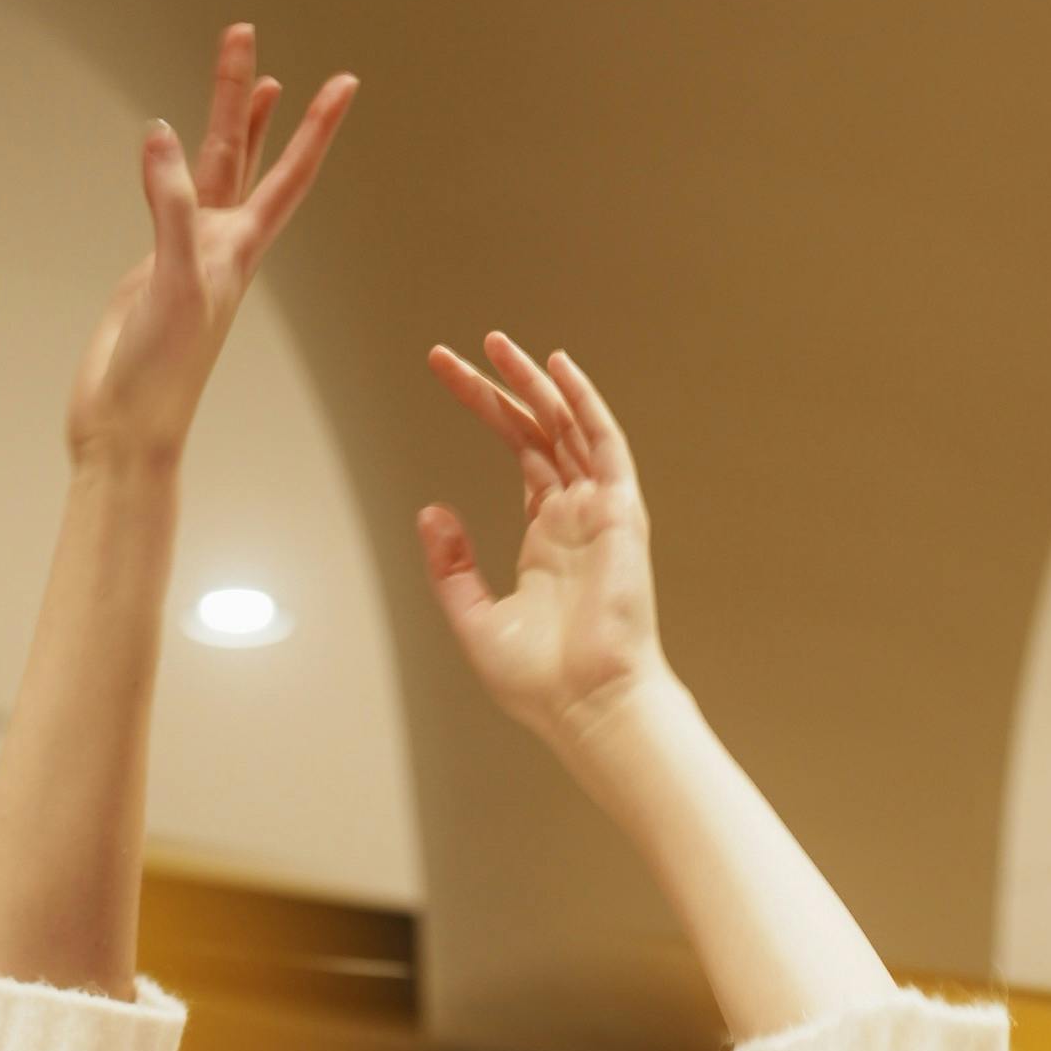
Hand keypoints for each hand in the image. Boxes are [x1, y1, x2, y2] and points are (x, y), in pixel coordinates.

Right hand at [67, 22, 354, 473]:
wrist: (124, 426)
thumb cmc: (161, 372)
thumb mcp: (175, 283)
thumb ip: (171, 208)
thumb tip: (159, 134)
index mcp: (239, 251)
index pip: (289, 177)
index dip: (315, 128)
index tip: (344, 82)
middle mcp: (220, 247)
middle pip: (243, 155)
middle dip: (246, 96)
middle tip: (245, 34)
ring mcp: (186, 255)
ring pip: (211, 172)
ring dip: (225, 123)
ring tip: (245, 75)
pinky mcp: (152, 268)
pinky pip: (166, 199)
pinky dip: (169, 165)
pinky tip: (168, 147)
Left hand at [418, 336, 668, 753]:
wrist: (587, 705)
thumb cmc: (541, 682)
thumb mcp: (474, 619)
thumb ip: (451, 566)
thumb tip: (430, 512)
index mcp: (548, 537)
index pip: (520, 451)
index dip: (484, 407)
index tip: (446, 372)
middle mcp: (576, 516)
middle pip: (539, 430)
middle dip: (499, 387)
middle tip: (458, 351)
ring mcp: (599, 511)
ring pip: (568, 426)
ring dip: (535, 383)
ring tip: (496, 344)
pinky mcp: (619, 513)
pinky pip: (604, 444)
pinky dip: (584, 403)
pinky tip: (557, 368)